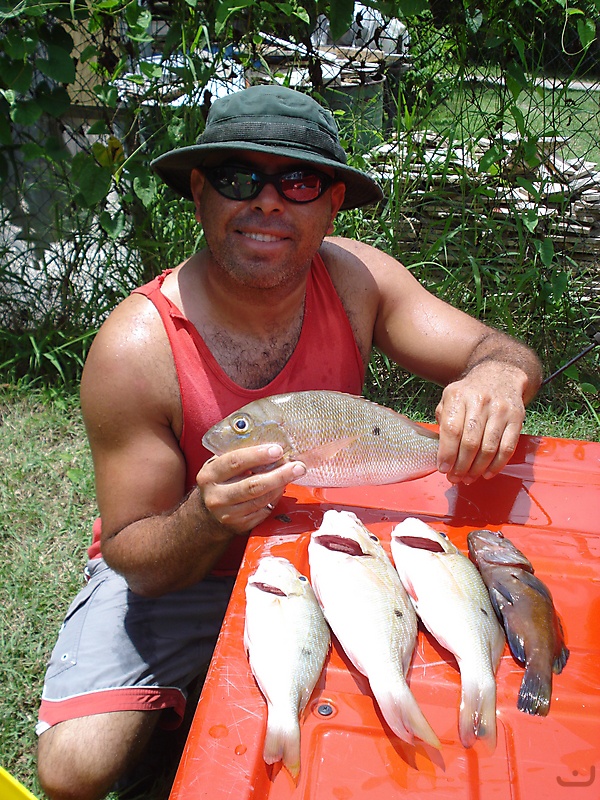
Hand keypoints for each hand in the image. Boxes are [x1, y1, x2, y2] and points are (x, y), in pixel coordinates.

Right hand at [196, 444, 305, 532]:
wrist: (208, 513)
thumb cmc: (221, 481)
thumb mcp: (220, 465)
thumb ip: (240, 455)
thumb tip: (273, 445)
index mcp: (210, 475)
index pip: (235, 462)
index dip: (258, 455)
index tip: (278, 450)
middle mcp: (216, 496)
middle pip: (252, 485)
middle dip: (279, 474)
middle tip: (297, 466)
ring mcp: (227, 514)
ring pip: (260, 499)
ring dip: (280, 486)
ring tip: (293, 474)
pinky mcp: (239, 526)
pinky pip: (263, 511)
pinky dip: (275, 498)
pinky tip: (280, 488)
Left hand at [435, 362, 526, 483]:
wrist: (500, 376)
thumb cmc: (469, 393)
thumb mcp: (450, 398)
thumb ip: (443, 421)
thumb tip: (440, 452)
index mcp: (459, 396)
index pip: (452, 430)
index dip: (447, 453)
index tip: (443, 468)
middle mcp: (480, 402)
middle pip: (471, 443)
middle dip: (461, 466)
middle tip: (455, 478)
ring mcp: (501, 410)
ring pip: (489, 448)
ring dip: (477, 469)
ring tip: (468, 478)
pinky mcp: (517, 418)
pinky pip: (507, 448)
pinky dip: (497, 465)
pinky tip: (487, 473)